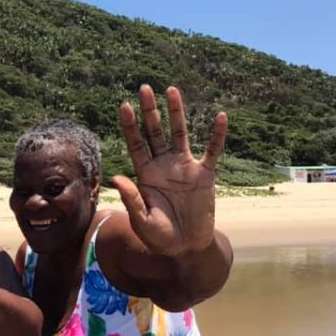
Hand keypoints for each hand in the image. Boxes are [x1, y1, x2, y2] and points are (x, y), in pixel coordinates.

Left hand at [114, 85, 225, 255]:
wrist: (186, 247)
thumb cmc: (159, 237)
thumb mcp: (142, 221)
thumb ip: (132, 199)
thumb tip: (116, 178)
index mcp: (146, 175)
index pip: (136, 145)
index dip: (130, 126)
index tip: (124, 105)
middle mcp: (164, 166)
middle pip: (155, 132)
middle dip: (150, 111)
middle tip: (144, 88)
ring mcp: (185, 168)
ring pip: (180, 134)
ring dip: (176, 113)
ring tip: (171, 90)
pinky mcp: (205, 174)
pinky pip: (212, 151)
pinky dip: (216, 135)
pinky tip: (220, 116)